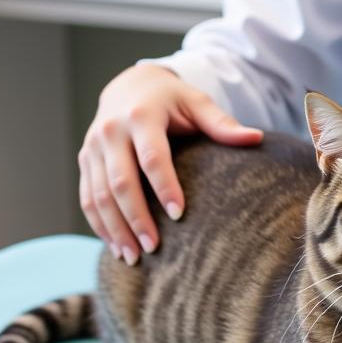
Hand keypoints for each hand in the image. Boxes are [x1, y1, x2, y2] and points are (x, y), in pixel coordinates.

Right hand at [78, 63, 262, 264]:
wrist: (130, 85)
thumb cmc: (172, 99)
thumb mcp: (197, 103)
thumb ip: (222, 124)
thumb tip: (256, 138)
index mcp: (141, 116)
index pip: (152, 156)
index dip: (165, 186)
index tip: (179, 214)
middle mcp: (110, 131)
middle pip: (120, 181)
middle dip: (135, 217)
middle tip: (154, 247)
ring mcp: (93, 147)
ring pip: (98, 195)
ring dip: (114, 229)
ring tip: (134, 257)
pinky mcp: (84, 160)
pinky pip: (87, 197)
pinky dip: (99, 224)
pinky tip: (115, 246)